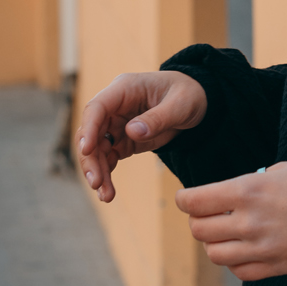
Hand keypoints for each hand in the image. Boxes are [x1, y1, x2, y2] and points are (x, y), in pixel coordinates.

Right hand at [77, 70, 207, 201]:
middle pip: (91, 132)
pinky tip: (108, 192)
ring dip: (98, 172)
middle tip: (96, 183)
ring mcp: (117, 124)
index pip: (97, 107)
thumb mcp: (180, 104)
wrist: (199, 102)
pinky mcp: (123, 140)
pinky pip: (108, 157)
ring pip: (97, 149)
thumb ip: (157, 118)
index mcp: (124, 89)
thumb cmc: (188, 94)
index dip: (89, 128)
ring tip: (106, 196)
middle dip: (90, 159)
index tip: (87, 150)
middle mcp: (115, 107)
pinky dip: (106, 174)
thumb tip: (132, 132)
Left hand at [175, 163, 286, 281]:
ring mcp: (261, 248)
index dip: (185, 200)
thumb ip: (246, 185)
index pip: (194, 201)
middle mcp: (249, 222)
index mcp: (247, 191)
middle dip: (198, 221)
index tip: (186, 199)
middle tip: (207, 215)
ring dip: (215, 243)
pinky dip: (235, 261)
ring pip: (214, 254)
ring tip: (226, 233)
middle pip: (199, 230)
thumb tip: (223, 197)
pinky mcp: (274, 267)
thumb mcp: (276, 171)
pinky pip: (238, 271)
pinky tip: (244, 249)